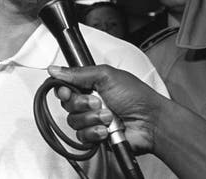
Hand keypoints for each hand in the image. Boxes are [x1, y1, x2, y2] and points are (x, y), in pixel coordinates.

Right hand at [48, 64, 165, 153]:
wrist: (151, 122)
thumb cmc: (135, 96)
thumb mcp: (106, 76)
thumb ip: (78, 73)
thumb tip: (54, 69)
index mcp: (89, 84)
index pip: (64, 86)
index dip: (62, 90)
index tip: (67, 92)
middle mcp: (88, 102)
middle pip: (67, 104)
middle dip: (82, 104)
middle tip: (97, 102)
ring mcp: (91, 120)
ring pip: (73, 121)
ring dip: (91, 118)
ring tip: (109, 116)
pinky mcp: (94, 136)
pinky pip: (81, 136)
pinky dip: (94, 133)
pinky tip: (106, 130)